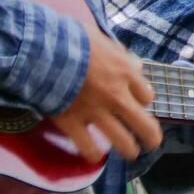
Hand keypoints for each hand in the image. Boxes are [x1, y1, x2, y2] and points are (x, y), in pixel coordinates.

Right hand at [49, 34, 162, 162]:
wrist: (42, 49)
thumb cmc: (72, 39)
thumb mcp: (103, 40)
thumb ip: (121, 55)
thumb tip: (137, 67)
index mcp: (124, 72)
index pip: (147, 96)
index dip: (143, 101)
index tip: (138, 103)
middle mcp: (115, 96)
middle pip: (144, 125)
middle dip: (151, 137)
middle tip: (151, 143)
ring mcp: (95, 112)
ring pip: (123, 142)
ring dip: (129, 150)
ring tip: (130, 152)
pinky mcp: (72, 123)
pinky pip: (88, 148)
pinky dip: (92, 154)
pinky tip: (95, 154)